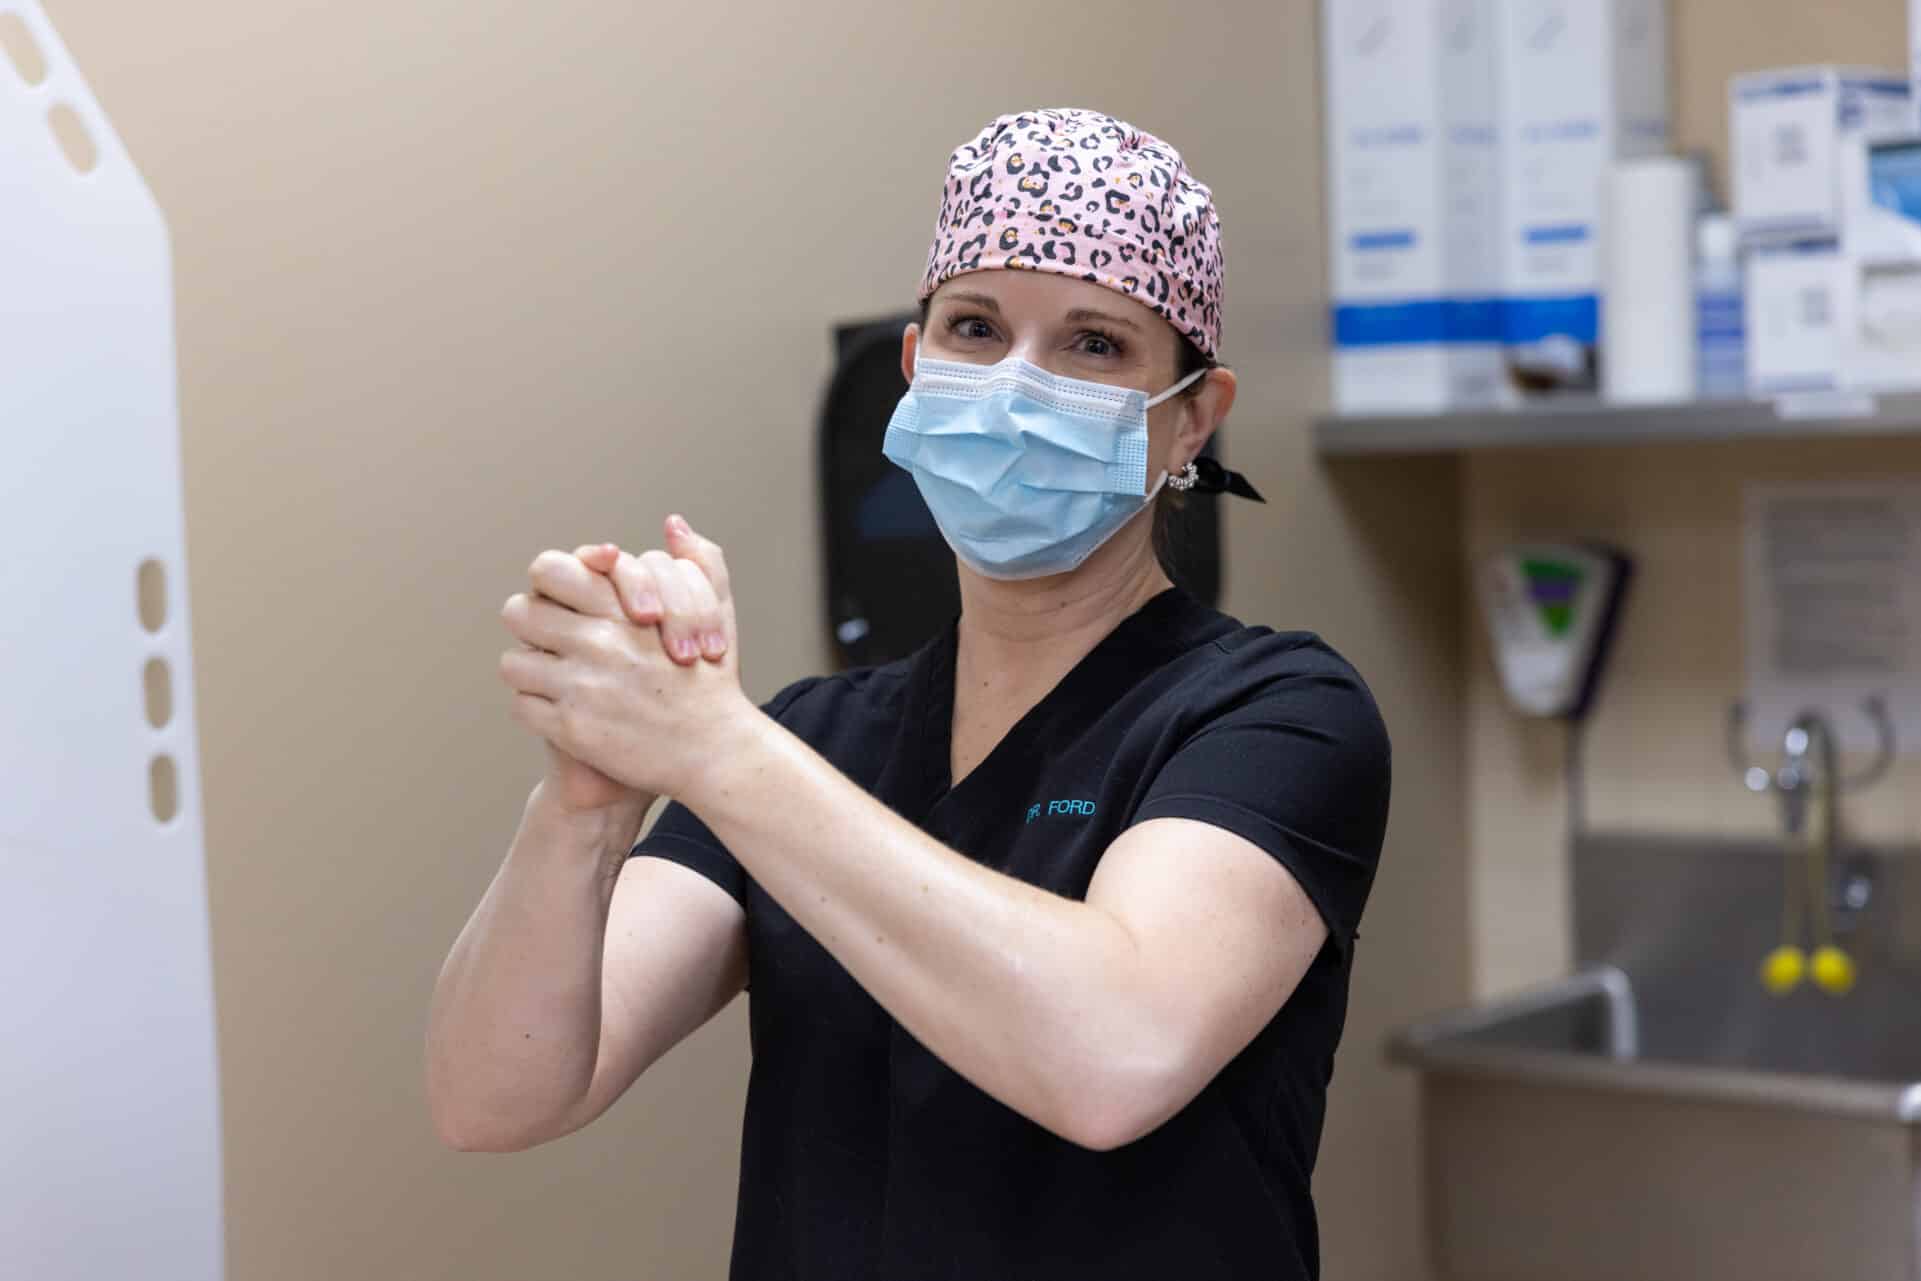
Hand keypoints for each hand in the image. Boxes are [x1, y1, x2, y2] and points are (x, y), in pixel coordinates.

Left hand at [497, 519, 750, 799]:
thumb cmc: (713, 682)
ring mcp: (581, 687)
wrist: (714, 753)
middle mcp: (598, 643)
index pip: (549, 570)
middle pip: (518, 612)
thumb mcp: (717, 612)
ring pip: (512, 662)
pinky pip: (521, 706)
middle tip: (549, 637)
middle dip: (531, 623)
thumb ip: (699, 562)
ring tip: (551, 677)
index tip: (562, 599)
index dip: (548, 582)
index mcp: (625, 609)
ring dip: (529, 669)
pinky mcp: (571, 729)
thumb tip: (673, 524)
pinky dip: (535, 707)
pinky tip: (559, 709)